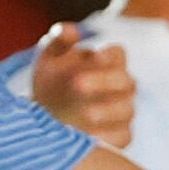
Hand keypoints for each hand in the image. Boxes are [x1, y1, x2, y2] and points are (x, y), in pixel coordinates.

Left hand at [22, 24, 136, 148]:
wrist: (41, 120)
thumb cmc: (51, 83)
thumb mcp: (49, 59)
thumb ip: (59, 40)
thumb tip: (71, 30)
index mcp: (106, 64)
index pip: (119, 54)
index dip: (110, 55)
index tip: (96, 56)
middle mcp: (119, 88)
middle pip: (126, 81)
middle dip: (104, 81)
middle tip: (77, 83)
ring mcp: (120, 113)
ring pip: (127, 110)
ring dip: (108, 111)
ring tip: (86, 114)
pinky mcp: (117, 138)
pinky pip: (122, 138)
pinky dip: (109, 138)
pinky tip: (89, 136)